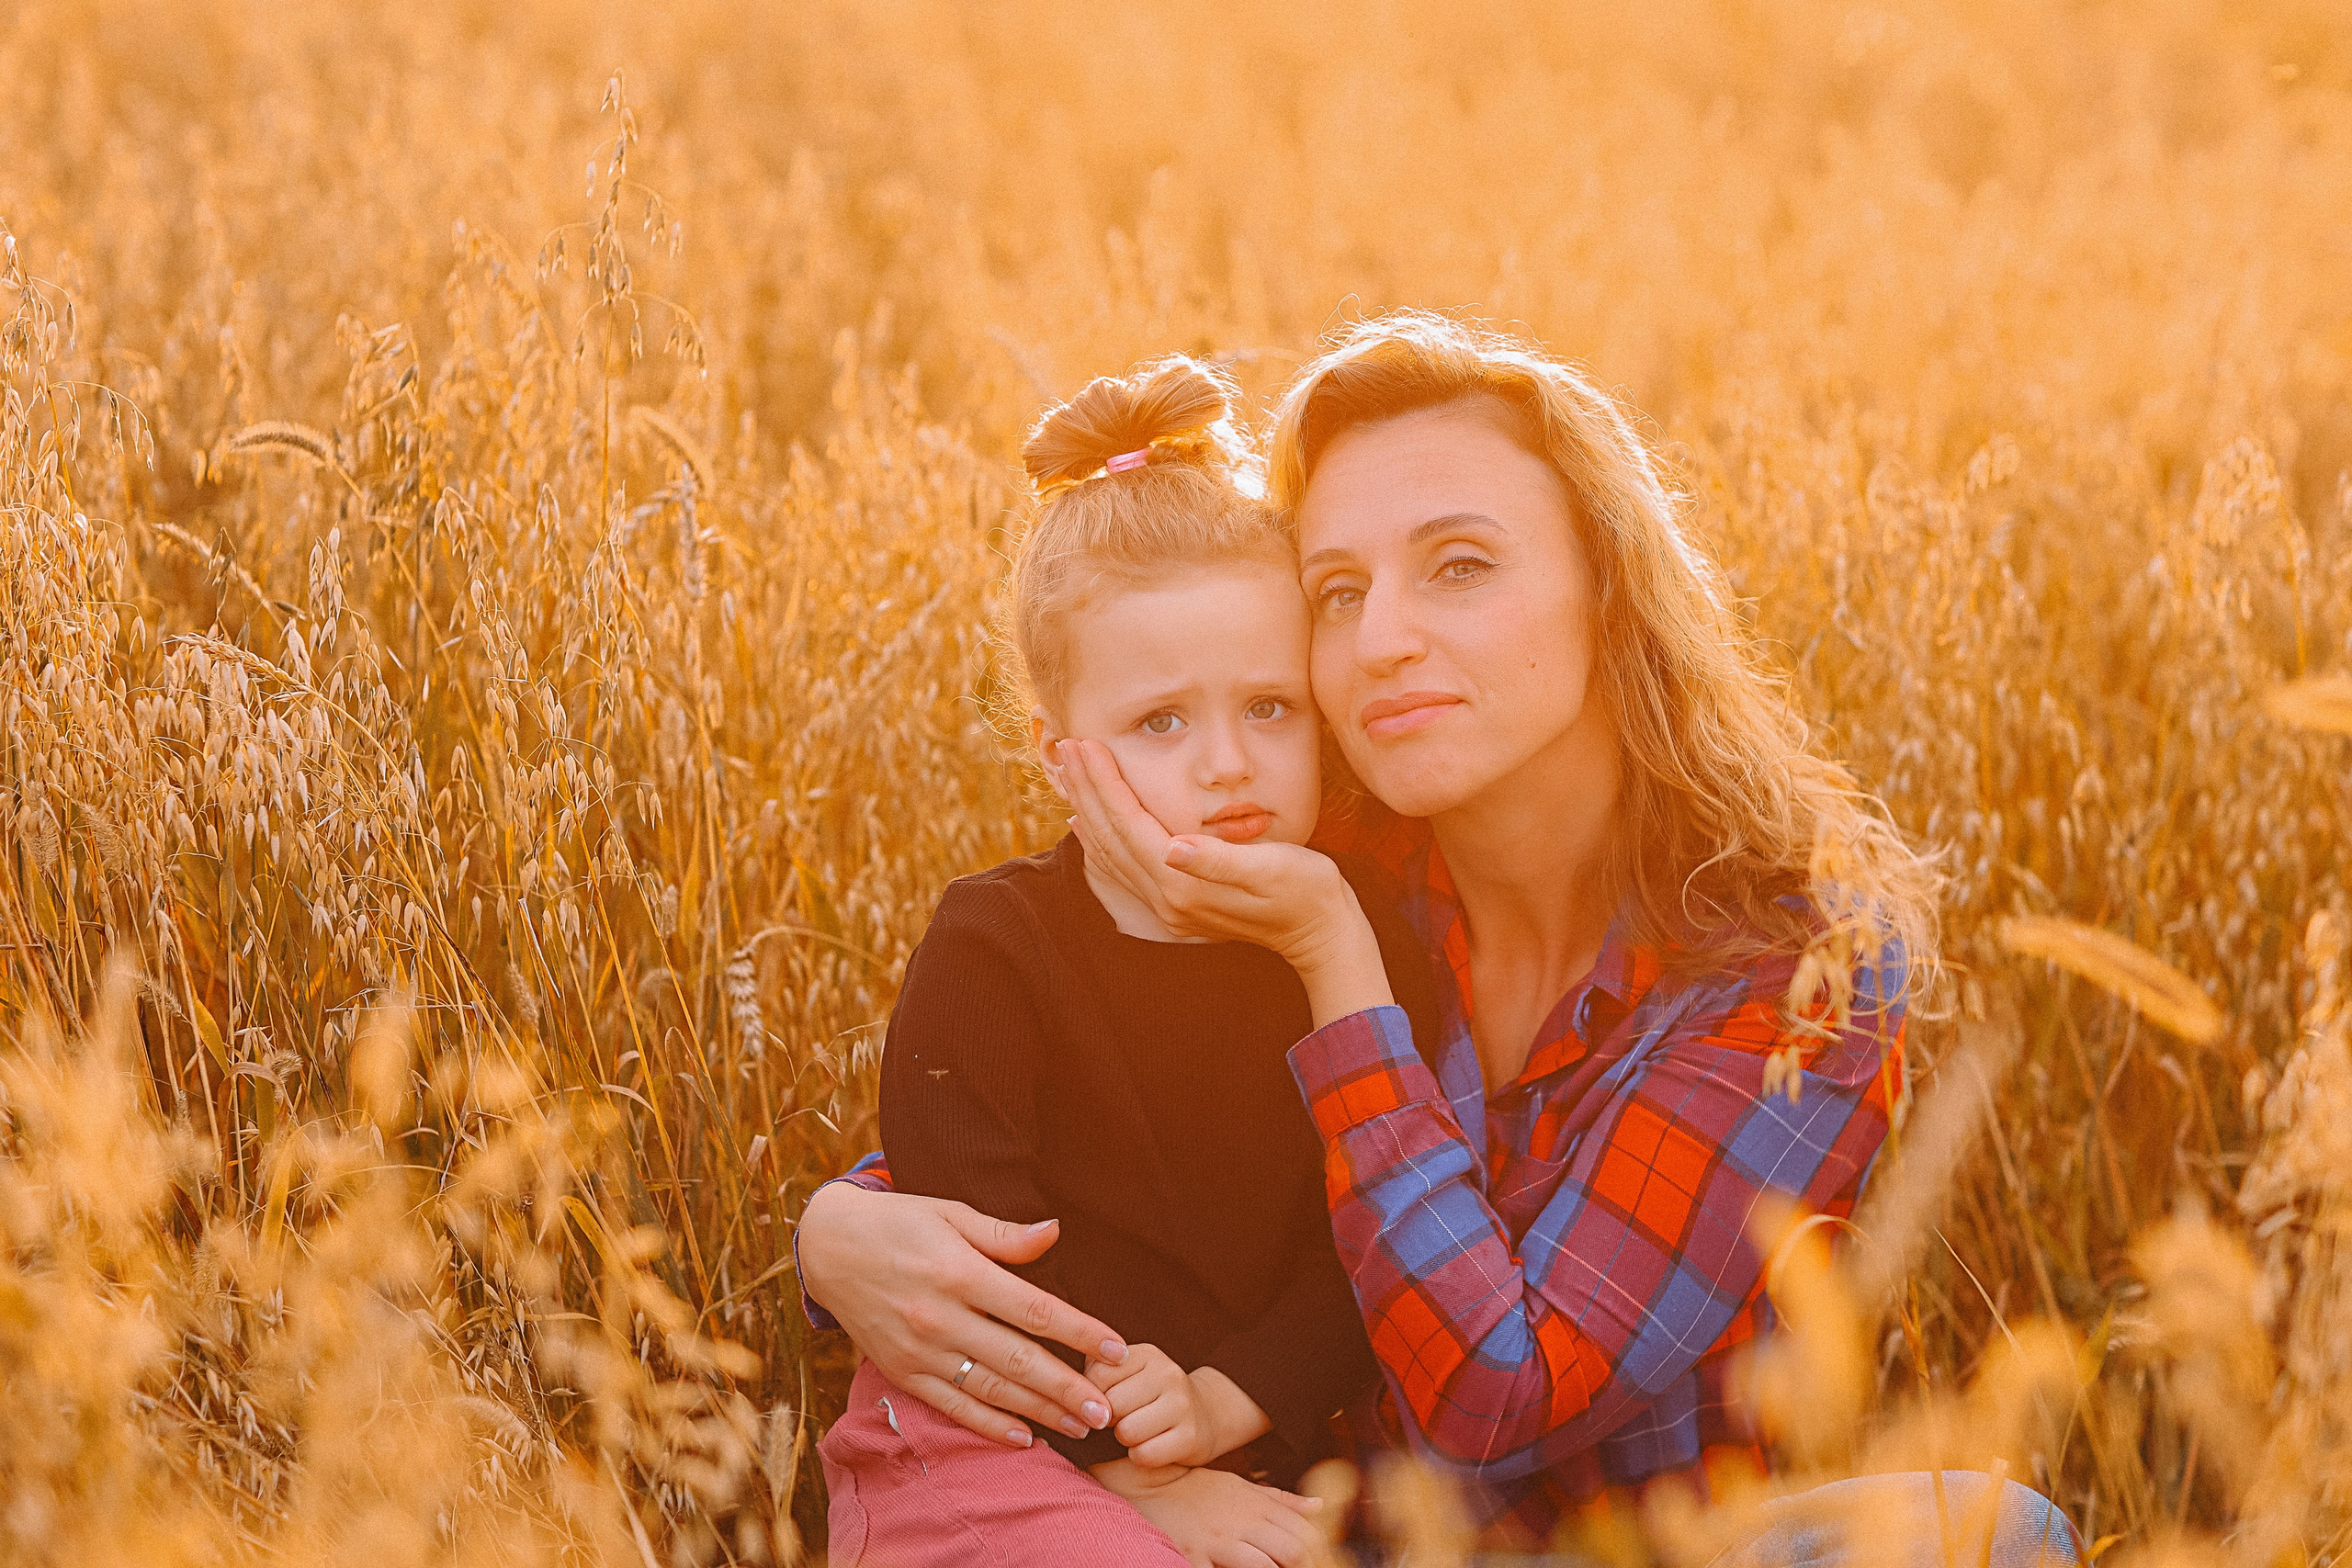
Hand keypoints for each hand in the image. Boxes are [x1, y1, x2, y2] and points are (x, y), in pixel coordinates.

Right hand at [796, 1180, 1128, 1445]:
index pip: (1035, 1309)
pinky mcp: (902, 1372)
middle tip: (1108, 1411)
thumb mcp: (950, 1213)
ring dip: (1040, 1413)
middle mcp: (941, 1317)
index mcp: (960, 1273)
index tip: (1117, 1350)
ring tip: (1081, 1428)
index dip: (1080, 1332)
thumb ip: (1004, 1234)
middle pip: (1018, 1360)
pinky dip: (989, 1426)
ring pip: (991, 1390)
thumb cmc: (900, 1222)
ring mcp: (920, 1350)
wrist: (828, 1247)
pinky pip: (953, 1406)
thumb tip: (1055, 1232)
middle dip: (1068, 1388)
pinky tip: (1025, 1438)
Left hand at [1060, 739, 1393, 1024]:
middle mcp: (1168, 901)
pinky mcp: (1178, 906)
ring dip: (1088, 811)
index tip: (1085, 745)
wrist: (1323, 932)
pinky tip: (1089, 824)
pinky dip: (1101, 842)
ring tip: (1068, 776)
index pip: (1130, 825)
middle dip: (1086, 790)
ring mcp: (1170, 907)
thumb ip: (1219, 862)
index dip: (1105, 783)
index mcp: (1185, 885)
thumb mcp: (1271, 868)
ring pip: (1110, 854)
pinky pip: (1123, 869)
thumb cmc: (1306, 890)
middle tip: (1066, 747)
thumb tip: (1176, 849)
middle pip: (1111, 838)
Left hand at [1086, 1344, 1270, 1467]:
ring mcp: (1182, 1404)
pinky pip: (1144, 1455)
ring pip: (1126, 1431)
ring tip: (1139, 1431)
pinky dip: (1140, 1456)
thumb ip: (1095, 1372)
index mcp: (1147, 1354)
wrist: (1205, 1414)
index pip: (1097, 1375)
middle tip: (1125, 1418)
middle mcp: (1168, 1373)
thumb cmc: (1150, 1395)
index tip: (1110, 1398)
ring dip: (1126, 1439)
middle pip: (1111, 1405)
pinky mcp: (1190, 1436)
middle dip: (1111, 1418)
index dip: (1095, 1394)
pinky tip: (1152, 1445)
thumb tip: (1070, 1395)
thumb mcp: (1128, 1373)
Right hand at [1092, 1459, 1324, 1567]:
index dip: (1320, 1555)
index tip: (1323, 1566)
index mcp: (1257, 1505)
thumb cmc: (1197, 1488)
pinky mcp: (1193, 1557)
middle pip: (1292, 1551)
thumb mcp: (1240, 1485)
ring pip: (1265, 1567)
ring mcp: (1218, 1541)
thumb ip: (1281, 1499)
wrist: (1149, 1483)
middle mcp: (1243, 1522)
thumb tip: (1319, 1507)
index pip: (1305, 1532)